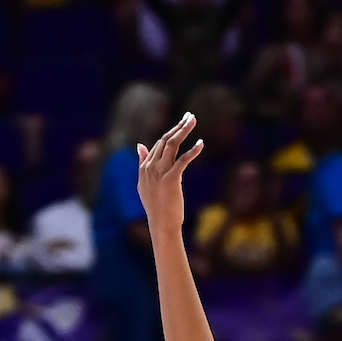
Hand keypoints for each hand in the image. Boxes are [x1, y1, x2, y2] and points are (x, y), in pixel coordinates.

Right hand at [134, 112, 201, 240]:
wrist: (162, 224)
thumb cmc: (157, 206)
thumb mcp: (145, 183)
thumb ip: (143, 162)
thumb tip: (140, 145)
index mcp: (144, 167)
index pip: (158, 144)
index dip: (171, 132)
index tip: (182, 124)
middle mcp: (150, 167)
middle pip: (165, 140)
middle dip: (179, 126)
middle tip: (190, 116)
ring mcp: (160, 172)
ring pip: (172, 145)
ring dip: (184, 130)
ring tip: (193, 120)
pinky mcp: (171, 179)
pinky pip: (183, 159)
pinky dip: (193, 150)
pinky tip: (201, 143)